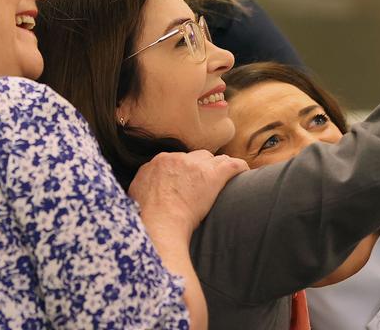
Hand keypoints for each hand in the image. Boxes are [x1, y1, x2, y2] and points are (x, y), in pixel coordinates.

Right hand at [128, 150, 247, 230]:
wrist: (159, 222)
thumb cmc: (146, 217)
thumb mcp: (134, 195)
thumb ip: (141, 185)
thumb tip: (141, 192)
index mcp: (159, 162)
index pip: (177, 159)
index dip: (185, 170)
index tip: (189, 181)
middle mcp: (177, 158)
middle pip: (195, 157)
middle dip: (201, 167)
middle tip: (206, 183)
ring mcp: (195, 165)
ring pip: (213, 159)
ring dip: (218, 168)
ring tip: (226, 178)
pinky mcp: (213, 175)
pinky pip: (233, 165)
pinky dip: (240, 168)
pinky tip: (245, 173)